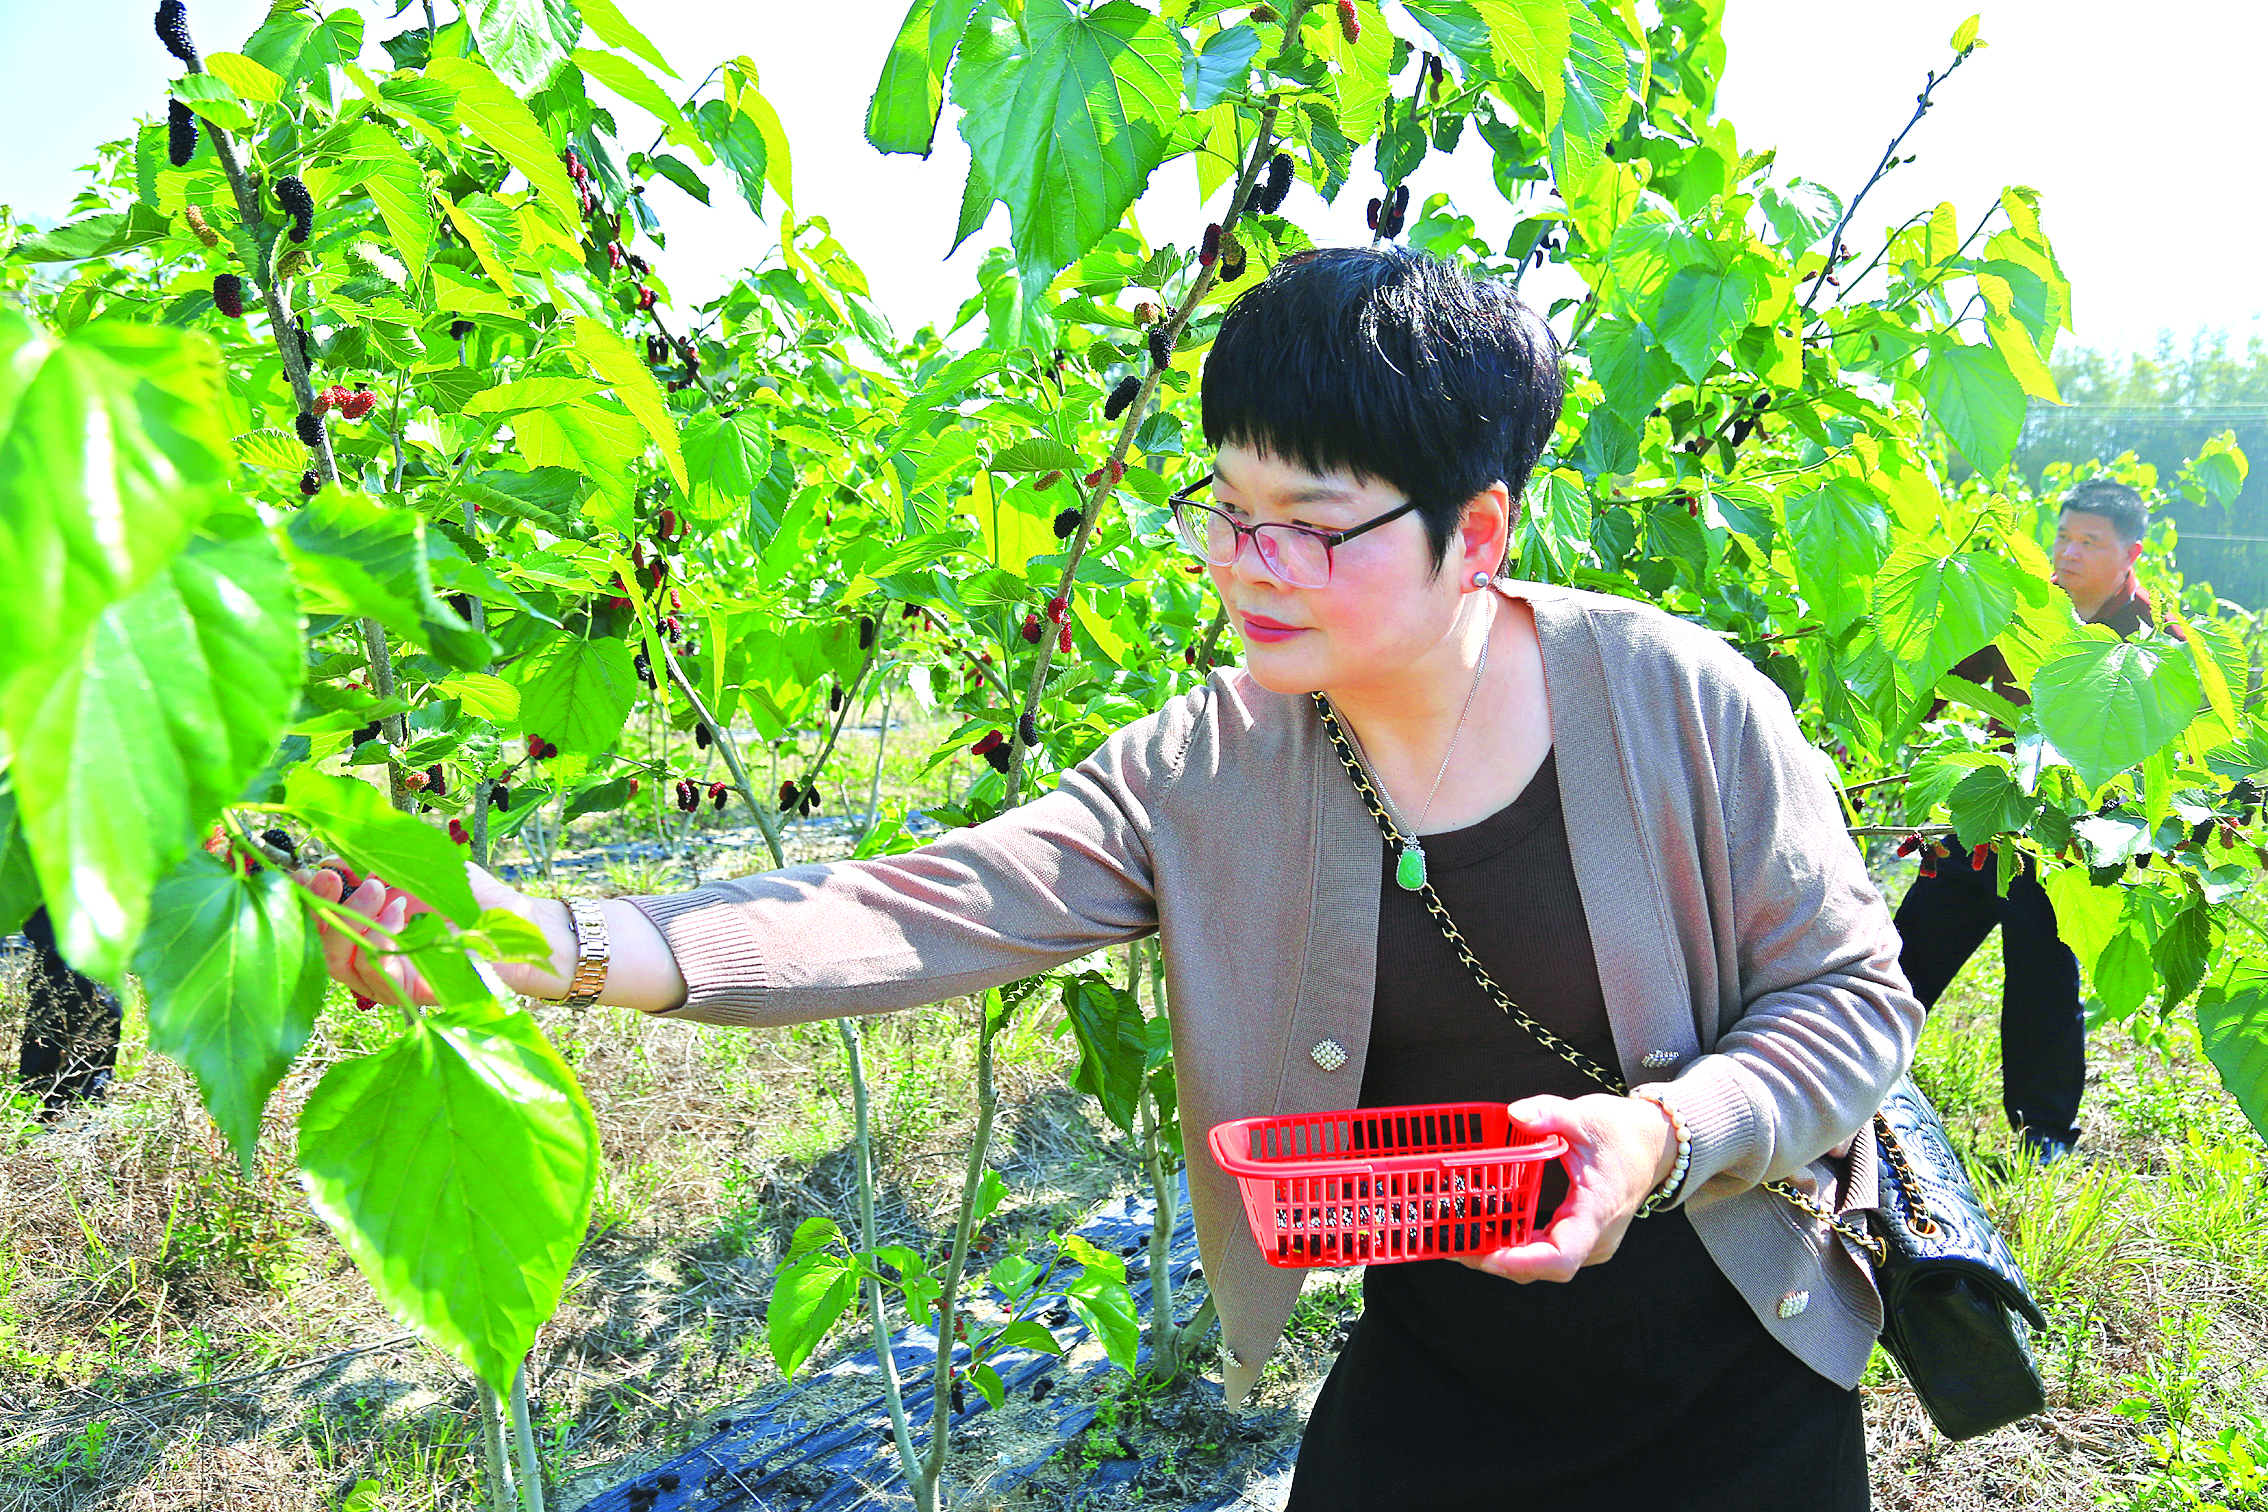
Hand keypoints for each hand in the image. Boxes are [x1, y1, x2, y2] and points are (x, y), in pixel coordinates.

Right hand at [294, 859, 574, 1008]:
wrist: (526, 924)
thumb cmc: (477, 896)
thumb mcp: (427, 867)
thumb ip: (381, 859)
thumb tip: (334, 849)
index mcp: (370, 925)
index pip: (320, 921)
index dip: (306, 899)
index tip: (308, 869)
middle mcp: (373, 955)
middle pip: (322, 948)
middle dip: (322, 909)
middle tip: (336, 877)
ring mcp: (392, 978)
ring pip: (344, 966)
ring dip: (354, 923)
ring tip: (382, 891)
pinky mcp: (415, 997)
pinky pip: (380, 983)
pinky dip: (381, 948)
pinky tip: (400, 916)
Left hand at [1454, 1092, 1678, 1283]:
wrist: (1656, 1142)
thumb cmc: (1622, 1131)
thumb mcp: (1585, 1115)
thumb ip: (1549, 1113)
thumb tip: (1515, 1114)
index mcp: (1597, 1212)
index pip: (1560, 1256)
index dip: (1521, 1262)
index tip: (1486, 1255)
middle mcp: (1597, 1238)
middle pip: (1545, 1266)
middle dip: (1500, 1259)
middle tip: (1455, 1244)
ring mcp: (1593, 1242)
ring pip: (1546, 1264)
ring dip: (1507, 1256)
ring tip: (1463, 1240)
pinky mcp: (1585, 1237)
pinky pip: (1550, 1252)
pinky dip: (1520, 1247)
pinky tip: (1492, 1231)